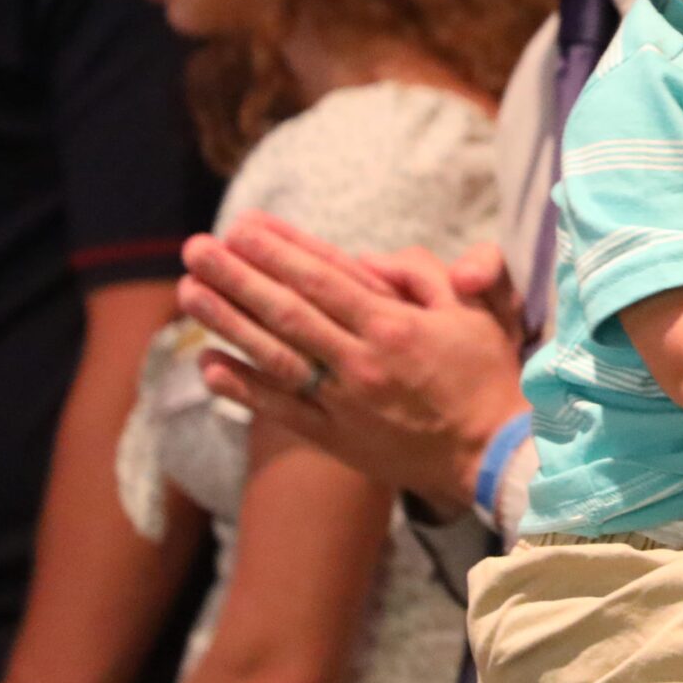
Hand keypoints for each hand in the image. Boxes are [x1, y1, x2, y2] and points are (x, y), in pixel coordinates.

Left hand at [180, 214, 525, 516]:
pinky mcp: (336, 438)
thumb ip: (424, 275)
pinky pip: (279, 409)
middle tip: (196, 249)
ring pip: (274, 355)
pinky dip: (241, 387)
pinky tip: (207, 363)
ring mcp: (344, 403)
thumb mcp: (473, 309)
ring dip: (227, 322)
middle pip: (287, 311)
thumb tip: (370, 260)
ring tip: (188, 293)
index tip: (241, 227)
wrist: (494, 455)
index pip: (323, 278)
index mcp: (394, 325)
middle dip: (237, 276)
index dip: (278, 251)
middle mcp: (361, 361)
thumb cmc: (487, 376)